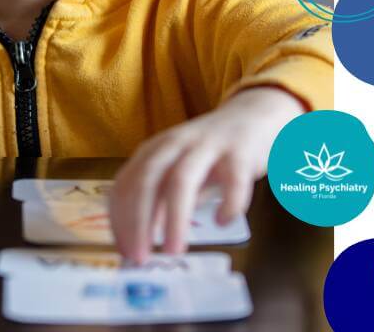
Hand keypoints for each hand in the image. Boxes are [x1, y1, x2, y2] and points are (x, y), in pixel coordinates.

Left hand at [108, 86, 303, 261]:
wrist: (253, 115)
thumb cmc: (210, 152)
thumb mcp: (178, 171)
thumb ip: (160, 201)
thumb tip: (140, 241)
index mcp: (155, 149)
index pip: (126, 182)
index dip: (121, 218)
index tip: (124, 251)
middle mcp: (175, 143)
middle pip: (147, 179)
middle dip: (138, 220)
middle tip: (139, 258)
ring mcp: (207, 145)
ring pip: (182, 179)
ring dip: (174, 218)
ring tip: (174, 251)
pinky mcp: (239, 152)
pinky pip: (233, 179)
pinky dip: (226, 203)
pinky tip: (222, 221)